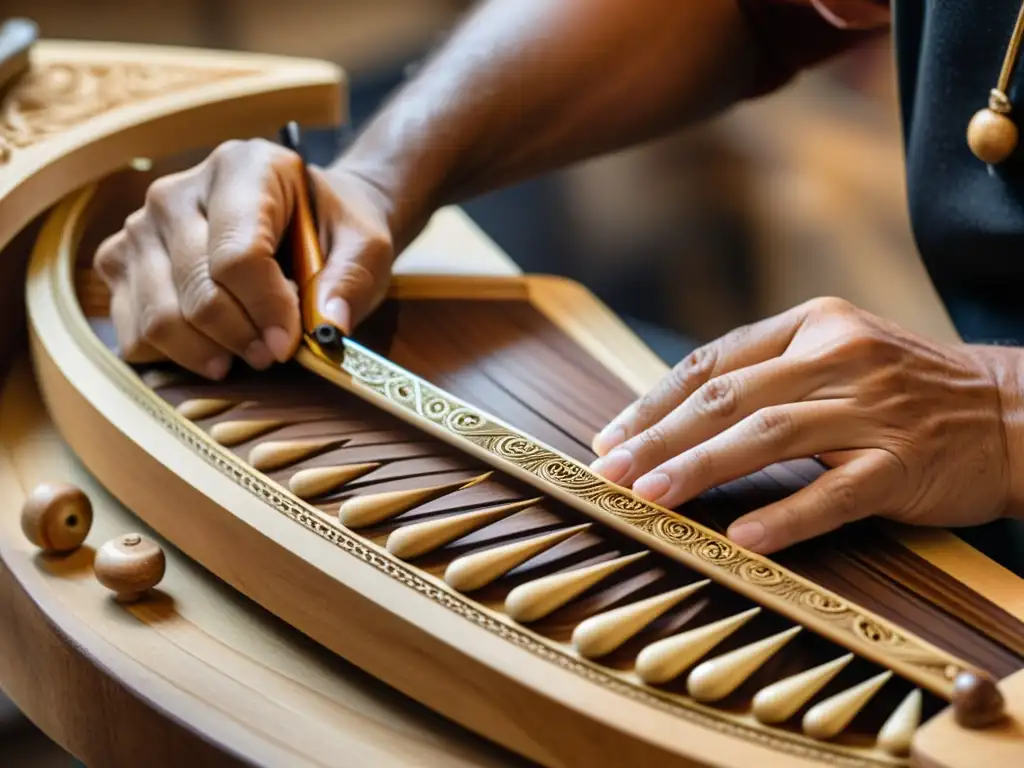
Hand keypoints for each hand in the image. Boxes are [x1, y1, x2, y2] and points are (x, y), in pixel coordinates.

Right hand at [95, 139, 395, 378]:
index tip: (291, 343)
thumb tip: (328, 326)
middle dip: (241, 336)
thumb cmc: (333, 231)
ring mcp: (140, 226)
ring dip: (207, 351)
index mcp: (243, 168)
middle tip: (273, 354)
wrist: (304, 219)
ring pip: (158, 316)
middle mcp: (178, 190)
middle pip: (196, 288)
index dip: (266, 309)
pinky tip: (212, 348)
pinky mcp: (119, 262)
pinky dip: (172, 355)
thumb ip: (352, 280)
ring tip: (246, 354)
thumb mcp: (366, 246)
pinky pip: (131, 331)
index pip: (237, 253)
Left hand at [590, 297, 1023, 553]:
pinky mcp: (904, 464)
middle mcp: (837, 358)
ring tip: (650, 498)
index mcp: (811, 326)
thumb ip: (765, 372)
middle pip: (728, 397)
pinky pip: (836, 492)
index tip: (609, 438)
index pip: (712, 362)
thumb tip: (674, 416)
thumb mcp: (837, 353)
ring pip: (769, 436)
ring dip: (700, 468)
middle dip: (659, 438)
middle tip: (610, 473)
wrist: (1014, 410)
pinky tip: (741, 535)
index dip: (654, 402)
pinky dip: (785, 514)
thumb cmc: (905, 388)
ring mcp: (873, 410)